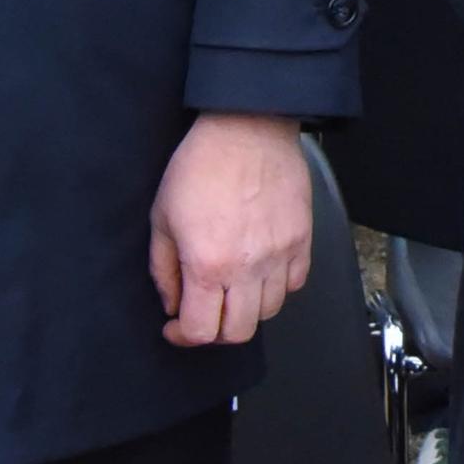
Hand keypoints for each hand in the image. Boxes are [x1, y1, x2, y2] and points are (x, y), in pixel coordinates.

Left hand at [148, 114, 311, 346]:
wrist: (247, 127)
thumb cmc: (201, 166)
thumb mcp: (161, 218)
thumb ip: (163, 270)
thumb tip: (173, 302)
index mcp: (208, 264)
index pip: (201, 331)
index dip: (183, 336)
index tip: (175, 325)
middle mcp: (248, 267)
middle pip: (239, 331)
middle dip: (215, 330)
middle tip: (203, 312)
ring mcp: (281, 253)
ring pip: (269, 311)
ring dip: (246, 309)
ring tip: (232, 289)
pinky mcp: (302, 238)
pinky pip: (296, 282)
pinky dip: (277, 286)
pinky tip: (261, 270)